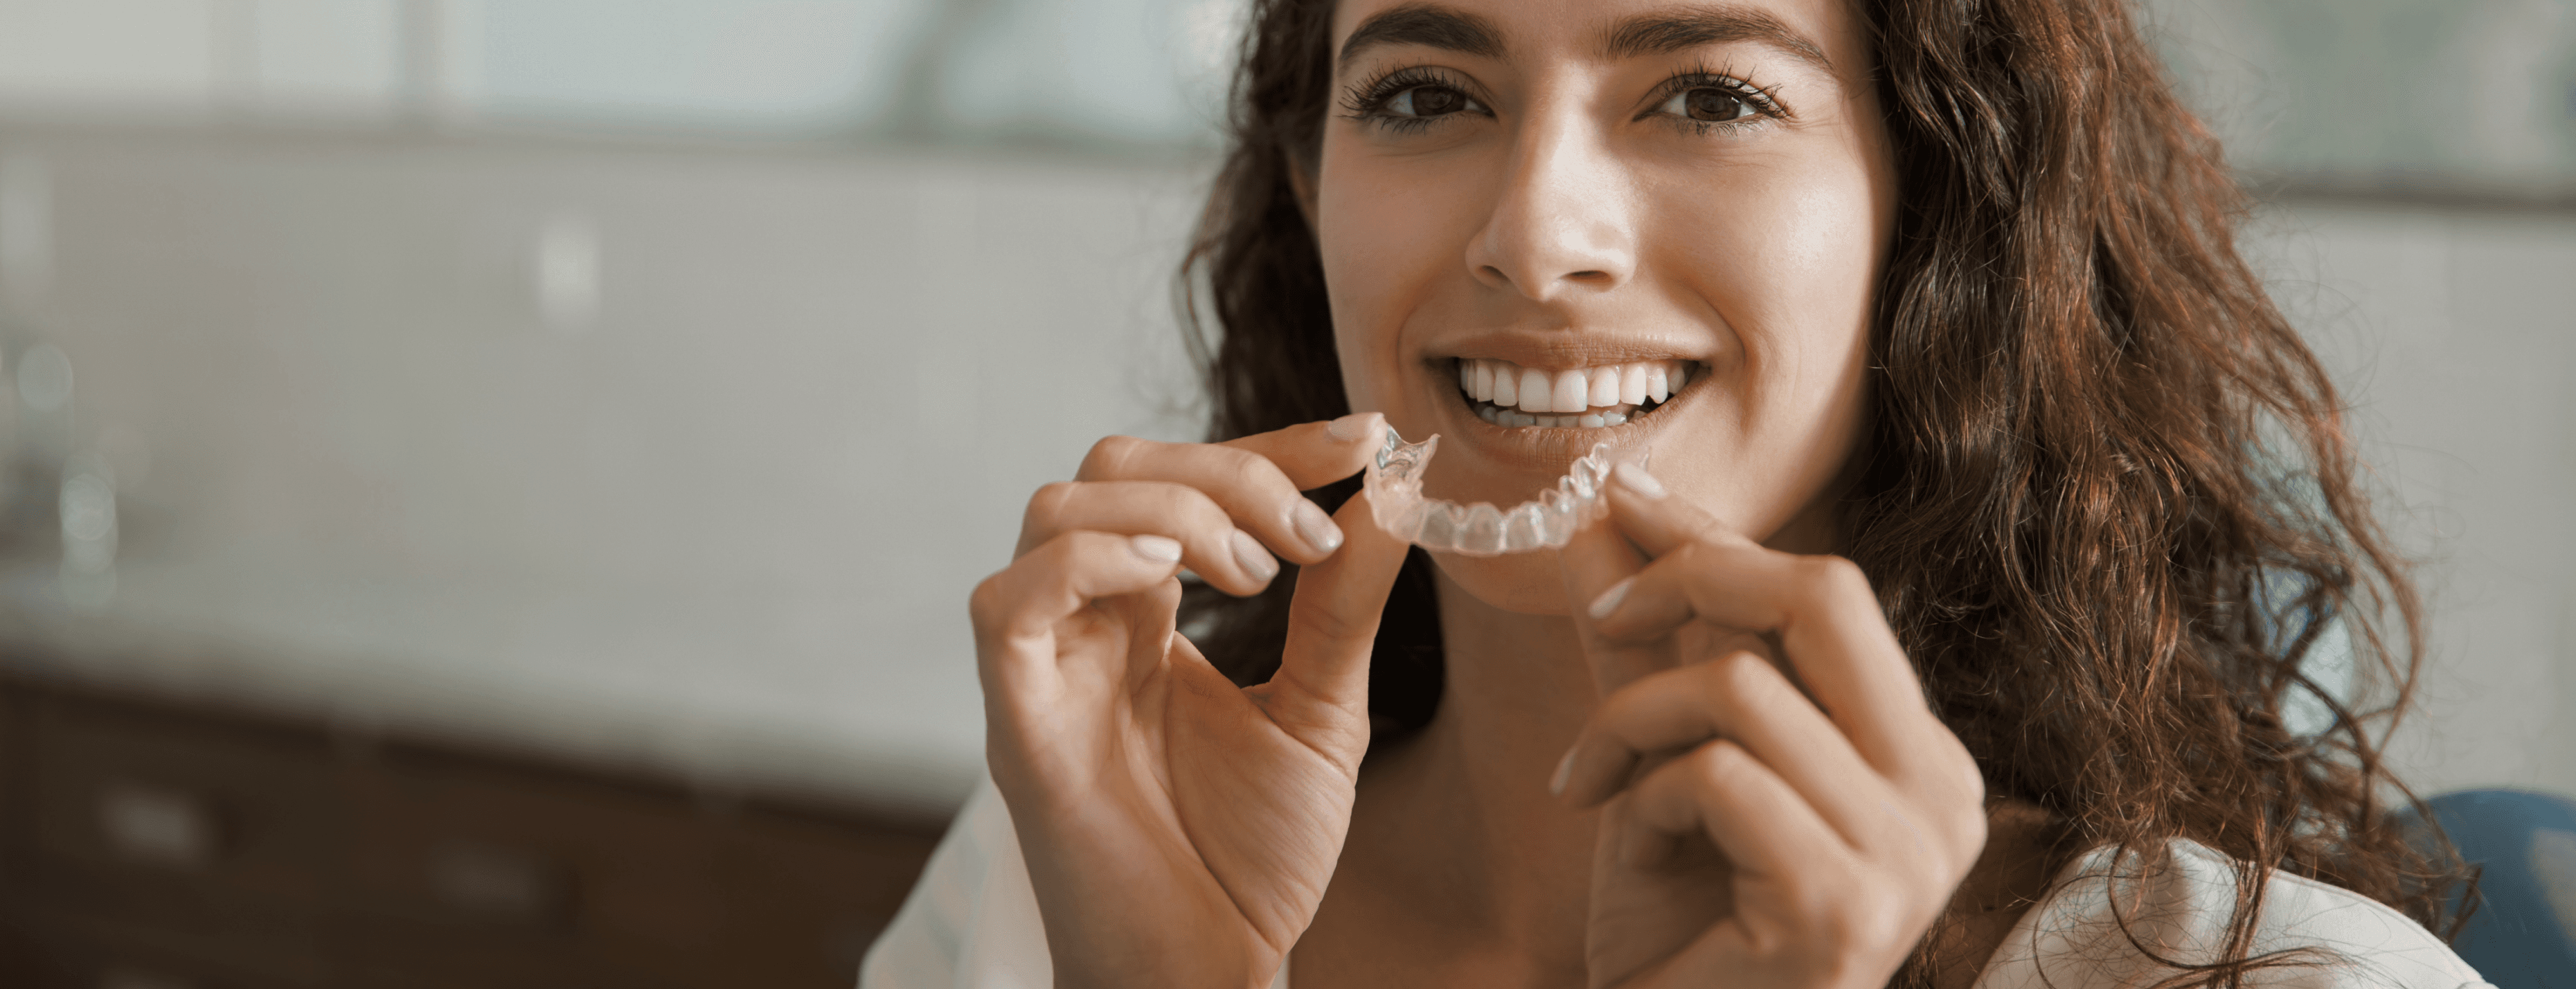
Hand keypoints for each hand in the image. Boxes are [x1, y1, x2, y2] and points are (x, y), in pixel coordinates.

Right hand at [968, 413, 1411, 988]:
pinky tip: (1171, 580)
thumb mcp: (1322, 713)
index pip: (1187, 482)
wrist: (1209, 973)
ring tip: (1254, 573)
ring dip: (1171, 510)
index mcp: (1149, 618)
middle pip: (1114, 468)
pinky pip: (1008, 600)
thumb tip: (1390, 495)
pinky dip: (1088, 560)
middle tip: (1306, 536)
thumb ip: (1342, 606)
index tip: (1364, 439)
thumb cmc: (1250, 861)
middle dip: (1228, 471)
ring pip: (1056, 508)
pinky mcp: (1016, 721)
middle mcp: (1086, 626)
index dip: (1272, 445)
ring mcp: (1045, 667)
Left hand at [1552, 461, 1987, 988]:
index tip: (1620, 497)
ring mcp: (1907, 855)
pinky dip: (1641, 799)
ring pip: (1741, 688)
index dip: (1717, 537)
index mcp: (1918, 756)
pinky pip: (1716, 775)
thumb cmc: (1679, 932)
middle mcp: (1941, 795)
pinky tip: (1626, 849)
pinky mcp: (1843, 905)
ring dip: (1630, 724)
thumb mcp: (1661, 765)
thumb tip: (1603, 520)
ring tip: (1587, 784)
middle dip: (1693, 574)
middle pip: (1824, 596)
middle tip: (1606, 615)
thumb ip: (1647, 651)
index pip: (1828, 598)